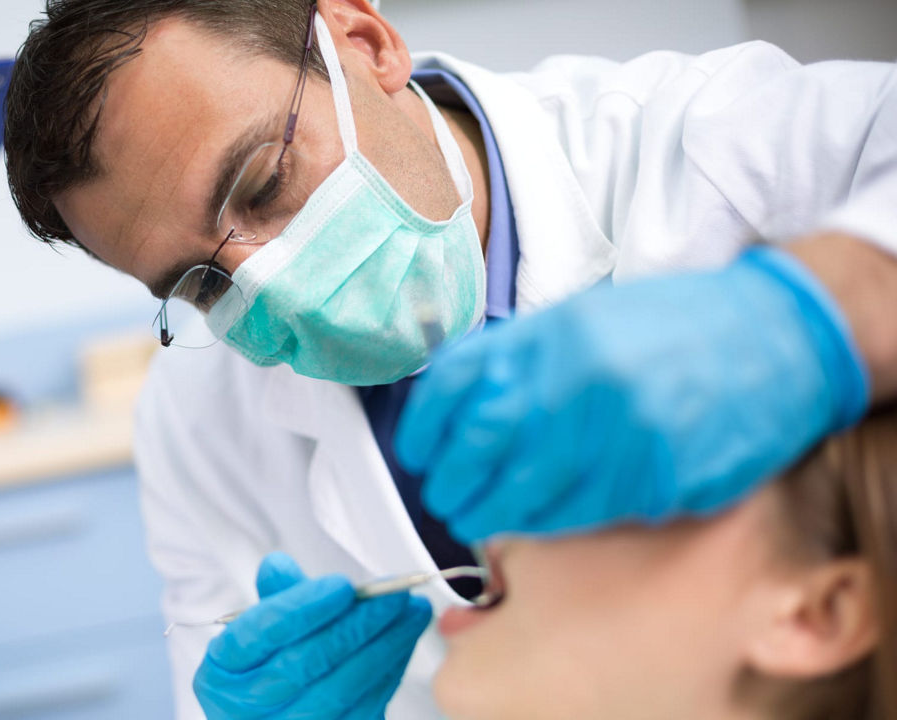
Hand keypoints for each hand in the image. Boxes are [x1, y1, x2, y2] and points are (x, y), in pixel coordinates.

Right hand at [193, 553, 430, 719]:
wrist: (268, 717)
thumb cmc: (264, 665)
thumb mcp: (258, 631)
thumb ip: (275, 598)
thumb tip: (278, 566)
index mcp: (223, 670)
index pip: (260, 633)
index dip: (303, 607)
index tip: (342, 585)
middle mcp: (246, 707)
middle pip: (304, 664)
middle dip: (355, 625)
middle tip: (394, 594)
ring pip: (340, 690)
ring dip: (384, 647)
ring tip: (413, 612)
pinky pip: (364, 708)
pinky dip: (388, 672)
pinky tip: (404, 642)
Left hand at [395, 246, 868, 541]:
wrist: (774, 338)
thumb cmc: (671, 329)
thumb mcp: (580, 319)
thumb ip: (516, 358)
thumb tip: (449, 408)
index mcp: (549, 334)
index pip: (454, 389)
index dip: (423, 431)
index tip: (419, 454)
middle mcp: (576, 379)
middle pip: (479, 449)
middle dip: (452, 484)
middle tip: (447, 500)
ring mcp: (619, 430)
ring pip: (527, 494)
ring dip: (494, 516)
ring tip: (481, 519)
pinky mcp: (658, 474)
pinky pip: (584, 513)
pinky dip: (551, 523)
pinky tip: (540, 520)